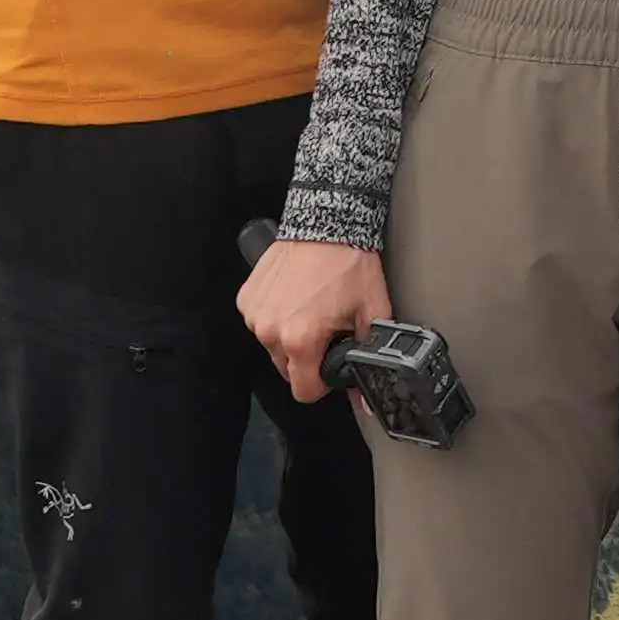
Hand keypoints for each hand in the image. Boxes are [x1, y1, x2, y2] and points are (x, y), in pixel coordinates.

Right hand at [238, 234, 391, 405]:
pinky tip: (294, 296)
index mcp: (300, 339)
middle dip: (306, 357)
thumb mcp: (371, 312)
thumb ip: (368, 356)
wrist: (327, 222)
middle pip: (287, 369)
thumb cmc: (349, 264)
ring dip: (288, 336)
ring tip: (310, 308)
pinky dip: (275, 316)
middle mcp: (271, 331)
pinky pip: (261, 322)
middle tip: (326, 330)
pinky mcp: (247, 298)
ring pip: (273, 346)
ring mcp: (255, 314)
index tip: (330, 368)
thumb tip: (366, 397)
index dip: (321, 384)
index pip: (304, 391)